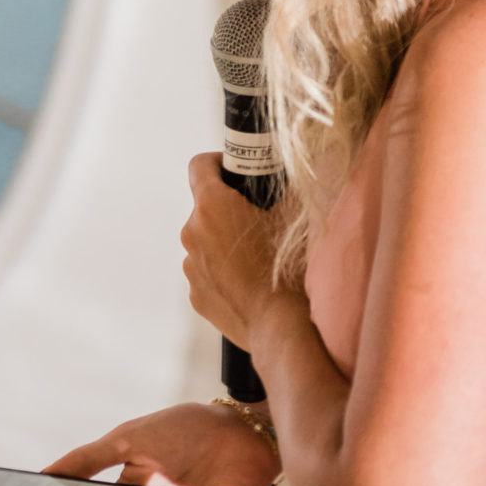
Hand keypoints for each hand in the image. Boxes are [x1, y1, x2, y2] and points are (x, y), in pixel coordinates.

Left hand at [183, 154, 283, 351]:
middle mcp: (192, 232)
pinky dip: (224, 271)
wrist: (280, 324)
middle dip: (229, 209)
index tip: (235, 170)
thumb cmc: (288, 268)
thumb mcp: (294, 215)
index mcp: (211, 206)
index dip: (218, 162)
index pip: (199, 166)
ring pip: (206, 241)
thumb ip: (286, 187)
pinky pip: (208, 272)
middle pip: (206, 207)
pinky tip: (251, 282)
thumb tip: (292, 172)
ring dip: (225, 242)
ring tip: (258, 256)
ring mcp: (191, 266)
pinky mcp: (195, 294)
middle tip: (260, 219)